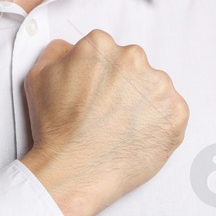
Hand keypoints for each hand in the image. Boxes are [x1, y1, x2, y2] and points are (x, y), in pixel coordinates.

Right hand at [20, 29, 188, 215]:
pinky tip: (136, 136)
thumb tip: (71, 50)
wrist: (73, 170)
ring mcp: (159, 86)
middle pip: (132, 66)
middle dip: (122, 86)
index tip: (95, 92)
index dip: (99, 75)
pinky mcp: (176, 113)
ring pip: (154, 88)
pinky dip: (158, 124)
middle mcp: (133, 59)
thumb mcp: (39, 76)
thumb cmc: (57, 130)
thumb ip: (58, 52)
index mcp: (101, 46)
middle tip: (106, 113)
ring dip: (142, 103)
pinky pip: (172, 112)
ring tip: (120, 127)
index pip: (106, 51)